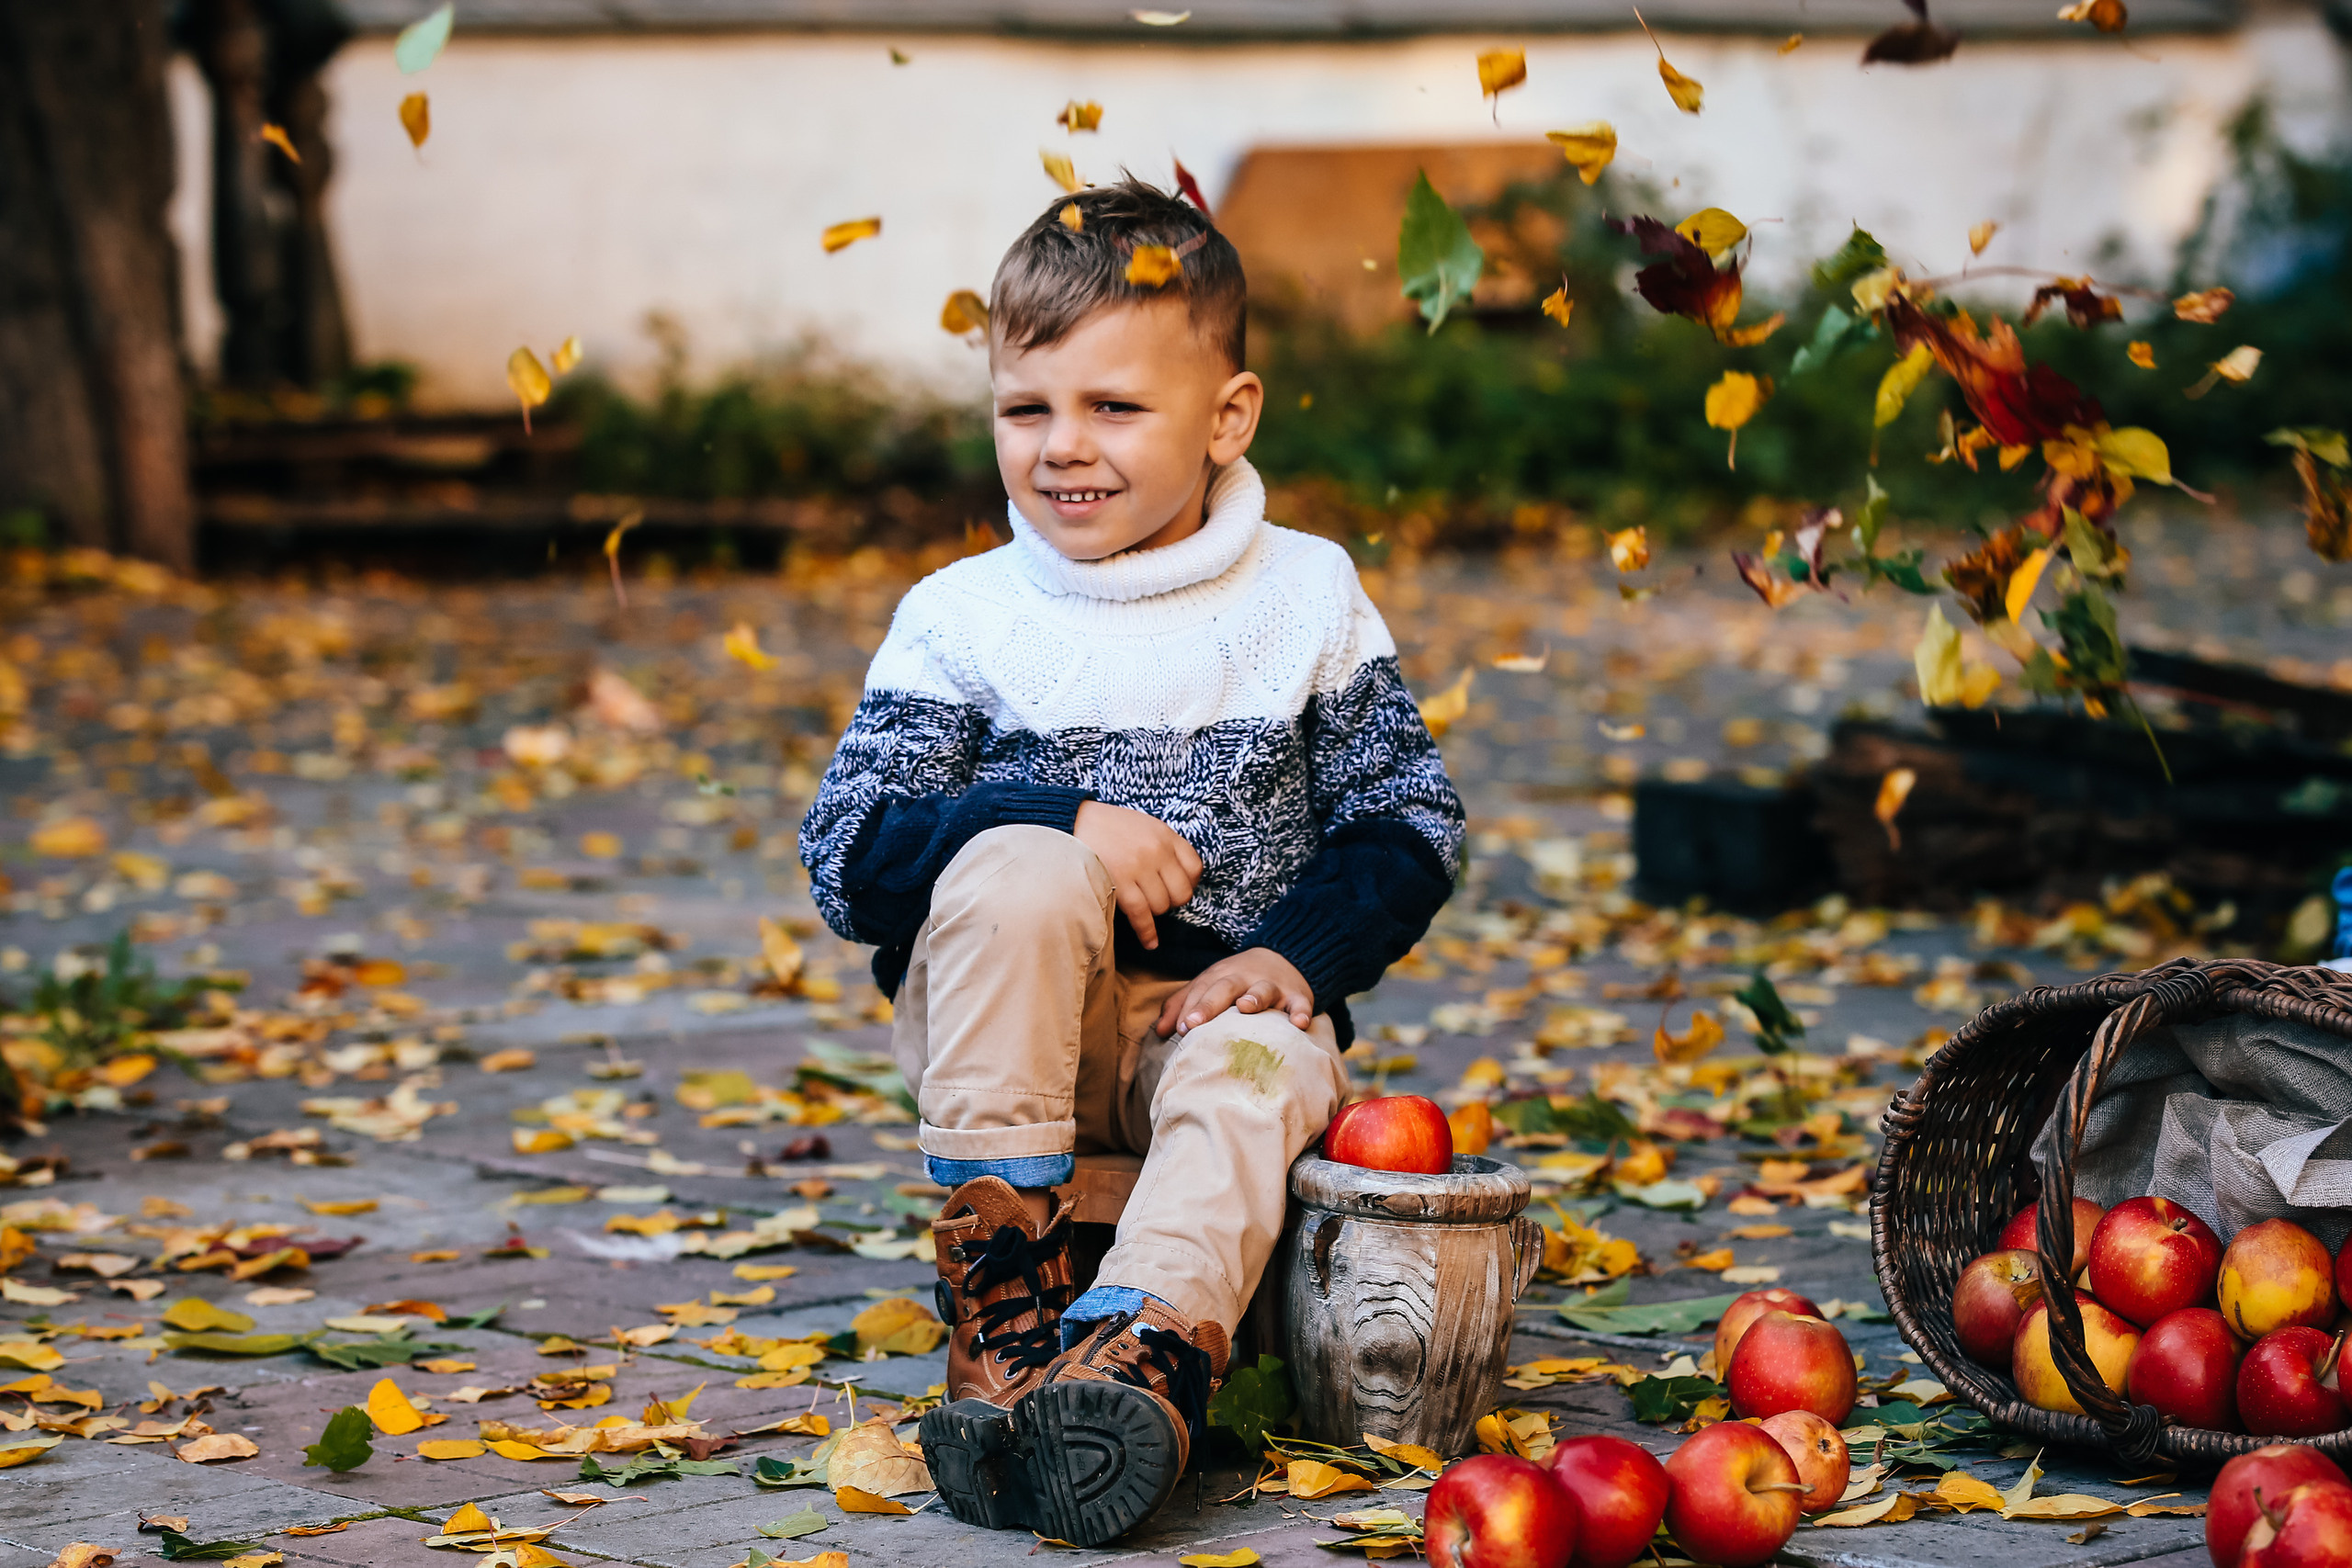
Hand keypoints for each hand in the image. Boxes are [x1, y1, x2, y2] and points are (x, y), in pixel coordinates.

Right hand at [1072, 801, 1201, 950]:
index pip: (1195, 868)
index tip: (1176, 888)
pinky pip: (1142, 915)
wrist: (1072, 822)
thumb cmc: (1107, 828)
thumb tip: (1178, 878)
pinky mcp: (1119, 882)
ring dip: (1153, 913)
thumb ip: (1163, 846)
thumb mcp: (1143, 826)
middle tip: (1156, 899)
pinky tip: (1150, 943)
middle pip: (1182, 892)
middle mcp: (1156, 850)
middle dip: (1171, 902)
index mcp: (1165, 835)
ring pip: (1161, 906)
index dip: (1188, 883)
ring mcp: (1139, 867)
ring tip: (1141, 906)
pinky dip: (1147, 933)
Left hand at [1153, 947, 1313, 1038]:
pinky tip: (1299, 1023)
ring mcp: (1271, 986)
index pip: (1201, 990)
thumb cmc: (1238, 980)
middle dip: (1209, 1004)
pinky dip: (1301, 1012)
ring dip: (1253, 997)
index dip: (1189, 1008)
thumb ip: (1183, 1005)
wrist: (1285, 957)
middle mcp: (1244, 978)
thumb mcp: (1210, 985)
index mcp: (1220, 976)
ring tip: (1244, 1007)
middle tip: (1194, 1023)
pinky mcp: (1297, 995)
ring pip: (1262, 990)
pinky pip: (1300, 1003)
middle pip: (1224, 988)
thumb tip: (1160, 1031)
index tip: (1180, 1028)